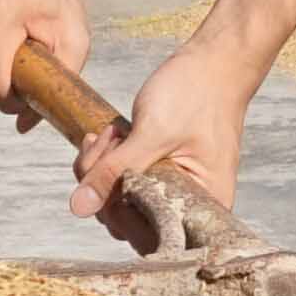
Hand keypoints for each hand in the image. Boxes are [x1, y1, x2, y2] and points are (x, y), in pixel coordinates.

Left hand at [76, 33, 250, 234]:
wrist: (215, 59)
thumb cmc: (197, 94)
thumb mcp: (153, 133)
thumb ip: (115, 171)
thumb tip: (79, 208)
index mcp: (202, 206)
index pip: (146, 235)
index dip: (115, 210)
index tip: (108, 170)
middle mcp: (190, 205)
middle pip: (127, 219)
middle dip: (106, 182)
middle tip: (108, 142)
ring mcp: (174, 188)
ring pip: (120, 198)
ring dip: (105, 166)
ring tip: (112, 133)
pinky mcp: (160, 171)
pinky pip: (125, 179)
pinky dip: (111, 158)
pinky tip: (113, 134)